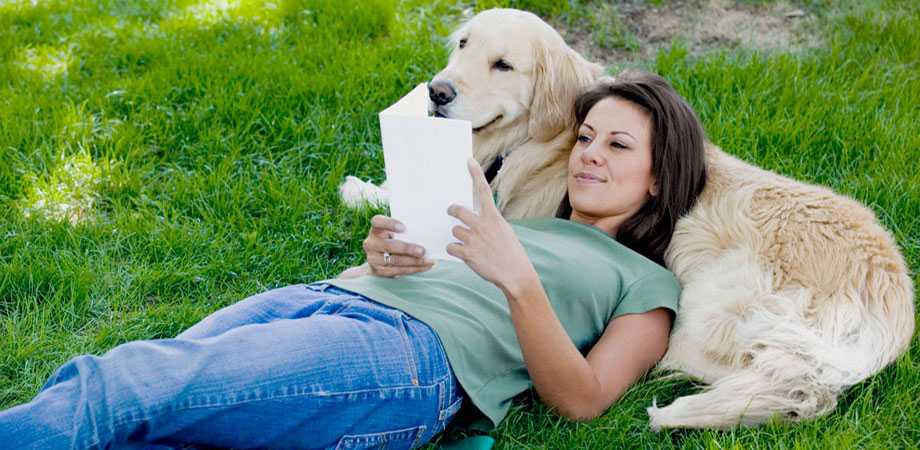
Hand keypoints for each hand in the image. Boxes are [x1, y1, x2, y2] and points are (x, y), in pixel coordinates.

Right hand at [362, 215, 434, 277]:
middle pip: (388, 245)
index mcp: (375, 229)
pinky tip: (424, 266)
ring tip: (428, 261)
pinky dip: (413, 269)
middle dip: (407, 249)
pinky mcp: (378, 270)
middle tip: (423, 251)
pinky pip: (397, 271)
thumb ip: (405, 232)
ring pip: (395, 260)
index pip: (377, 221)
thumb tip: (426, 234)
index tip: (404, 228)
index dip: (389, 224)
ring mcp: (372, 258)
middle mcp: (370, 243)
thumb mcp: (395, 233)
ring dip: (414, 261)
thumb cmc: (392, 240)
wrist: (378, 258)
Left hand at [446, 159, 538, 294]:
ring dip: (458, 237)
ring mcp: (473, 239)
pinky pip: (451, 247)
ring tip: (468, 244)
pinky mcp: (467, 254)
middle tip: (451, 212)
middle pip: (457, 211)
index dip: (475, 174)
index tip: (468, 161)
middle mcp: (482, 225)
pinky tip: (464, 254)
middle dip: (452, 211)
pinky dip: (454, 250)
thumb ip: (489, 222)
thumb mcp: (504, 231)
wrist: (515, 274)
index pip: (483, 191)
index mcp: (493, 217)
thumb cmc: (510, 252)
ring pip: (454, 231)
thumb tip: (475, 217)